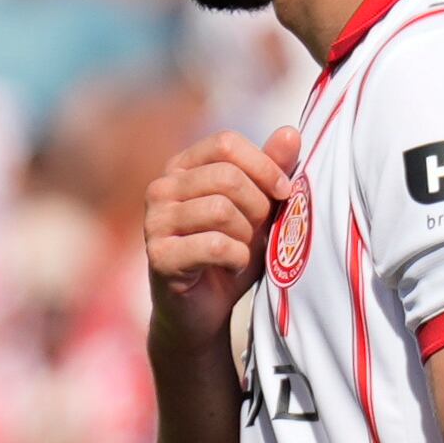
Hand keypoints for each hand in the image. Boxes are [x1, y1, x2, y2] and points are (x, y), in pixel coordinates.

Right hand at [144, 126, 298, 349]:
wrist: (204, 310)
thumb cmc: (232, 253)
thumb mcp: (259, 209)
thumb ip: (271, 171)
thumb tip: (289, 132)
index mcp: (181, 168)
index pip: (225, 144)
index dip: (263, 165)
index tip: (284, 192)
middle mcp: (161, 189)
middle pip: (226, 177)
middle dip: (258, 206)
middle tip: (261, 231)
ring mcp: (154, 222)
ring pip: (221, 210)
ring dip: (247, 234)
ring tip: (244, 249)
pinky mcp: (159, 256)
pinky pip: (215, 245)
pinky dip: (237, 258)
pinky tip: (233, 266)